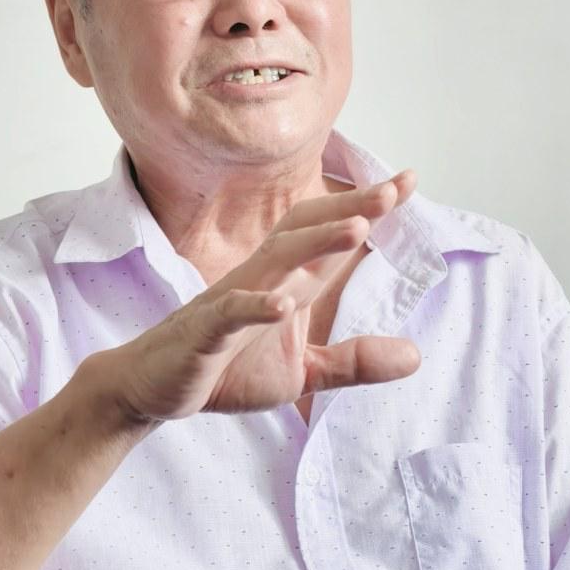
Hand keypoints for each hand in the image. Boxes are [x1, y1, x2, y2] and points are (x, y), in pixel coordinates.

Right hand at [105, 171, 420, 422]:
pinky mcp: (204, 333)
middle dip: (348, 208)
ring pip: (275, 260)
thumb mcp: (303, 373)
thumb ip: (355, 361)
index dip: (367, 208)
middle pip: (307, 231)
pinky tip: (283, 304)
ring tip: (356, 229)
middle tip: (392, 189)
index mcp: (287, 284)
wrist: (154, 388)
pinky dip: (255, 306)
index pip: (331, 237)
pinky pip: (230, 313)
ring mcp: (230, 301)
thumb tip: (416, 356)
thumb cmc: (226, 368)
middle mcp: (262, 280)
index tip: (407, 181)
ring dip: (315, 243)